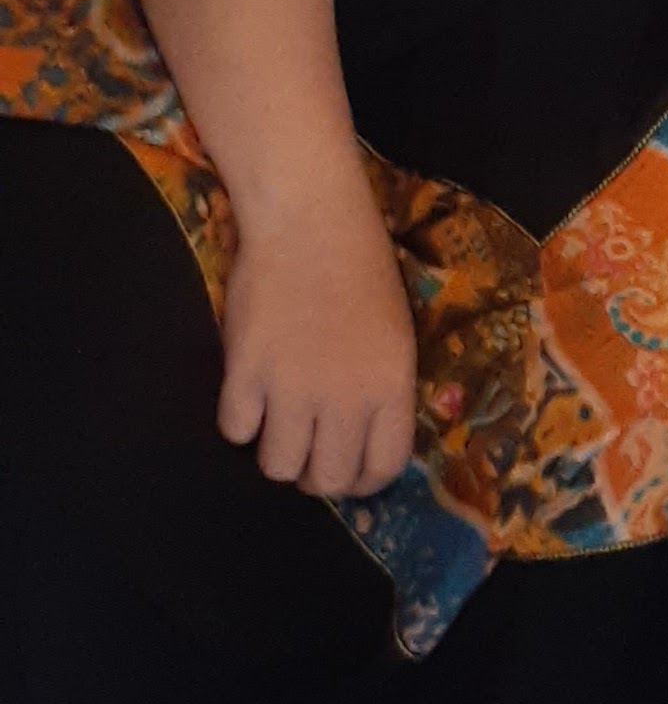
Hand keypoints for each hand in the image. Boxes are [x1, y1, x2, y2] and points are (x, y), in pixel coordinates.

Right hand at [217, 165, 417, 498]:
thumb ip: (381, 389)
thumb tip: (363, 435)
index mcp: (391, 388)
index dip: (364, 481)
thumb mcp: (395, 334)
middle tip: (308, 452)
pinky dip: (240, 419)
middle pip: (326, 480)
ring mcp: (292, 389)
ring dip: (277, 452)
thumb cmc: (360, 267)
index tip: (350, 473)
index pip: (382, 468)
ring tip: (277, 425)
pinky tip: (248, 394)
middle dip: (316, 475)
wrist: (310, 223)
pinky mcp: (245, 373)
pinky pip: (235, 429)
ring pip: (277, 467)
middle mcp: (345, 399)